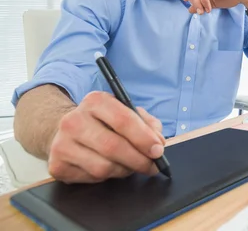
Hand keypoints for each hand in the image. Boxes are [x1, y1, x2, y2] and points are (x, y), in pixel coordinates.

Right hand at [47, 91, 165, 183]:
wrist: (66, 131)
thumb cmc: (103, 122)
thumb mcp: (125, 112)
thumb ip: (146, 124)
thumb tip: (158, 143)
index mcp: (95, 101)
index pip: (123, 120)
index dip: (144, 138)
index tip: (158, 150)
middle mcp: (74, 120)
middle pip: (113, 146)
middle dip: (138, 159)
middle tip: (152, 166)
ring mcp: (62, 144)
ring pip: (103, 167)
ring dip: (124, 170)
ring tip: (131, 166)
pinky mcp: (57, 165)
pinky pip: (91, 178)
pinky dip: (107, 177)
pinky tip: (110, 167)